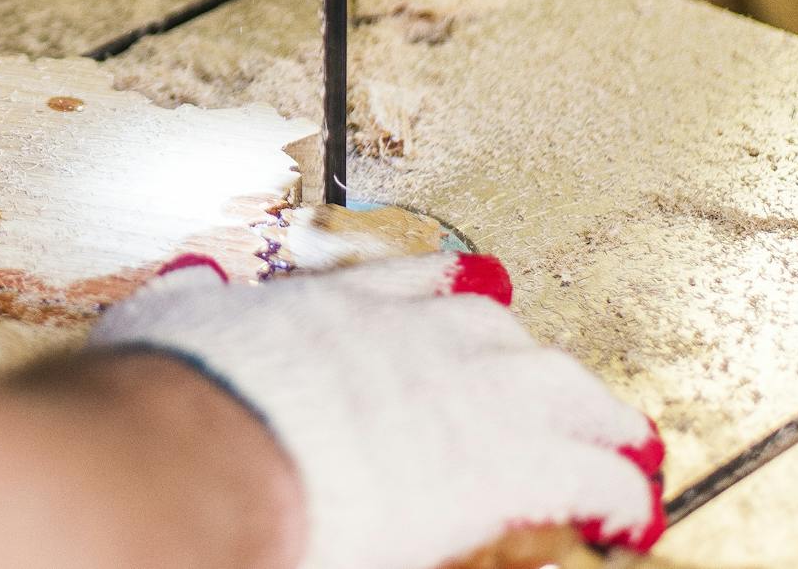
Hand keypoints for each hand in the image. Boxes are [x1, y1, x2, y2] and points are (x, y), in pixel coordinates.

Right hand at [89, 251, 664, 568]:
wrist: (206, 442)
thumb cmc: (171, 395)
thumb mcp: (166, 327)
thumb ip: (191, 313)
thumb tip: (174, 300)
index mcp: (327, 308)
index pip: (404, 286)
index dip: (441, 296)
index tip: (466, 296)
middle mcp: (404, 333)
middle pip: (490, 322)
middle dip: (521, 350)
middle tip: (545, 377)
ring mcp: (459, 388)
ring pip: (557, 381)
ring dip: (591, 409)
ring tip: (618, 432)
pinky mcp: (501, 460)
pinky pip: (588, 471)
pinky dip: (616, 490)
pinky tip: (631, 511)